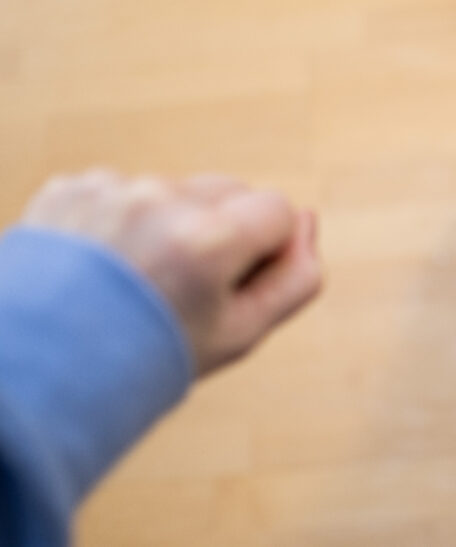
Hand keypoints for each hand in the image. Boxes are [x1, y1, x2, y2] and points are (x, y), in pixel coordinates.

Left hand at [21, 170, 321, 375]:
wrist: (42, 373)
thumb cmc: (148, 357)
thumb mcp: (241, 335)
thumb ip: (296, 279)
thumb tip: (309, 222)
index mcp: (208, 241)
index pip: (278, 209)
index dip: (264, 251)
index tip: (230, 286)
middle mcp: (159, 203)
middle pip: (230, 191)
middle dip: (223, 230)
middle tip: (186, 286)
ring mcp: (111, 189)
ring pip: (176, 190)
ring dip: (171, 223)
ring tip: (138, 279)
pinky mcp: (72, 186)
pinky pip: (126, 189)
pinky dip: (123, 220)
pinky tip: (104, 265)